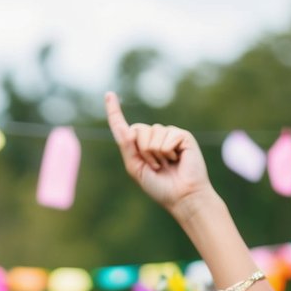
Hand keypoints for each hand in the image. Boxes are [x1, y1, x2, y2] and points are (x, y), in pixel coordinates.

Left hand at [105, 93, 212, 215]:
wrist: (182, 196)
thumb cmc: (159, 187)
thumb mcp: (136, 168)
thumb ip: (128, 147)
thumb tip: (128, 127)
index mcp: (139, 147)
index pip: (124, 126)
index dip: (115, 111)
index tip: (108, 94)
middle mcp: (153, 137)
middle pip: (137, 130)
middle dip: (143, 151)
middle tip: (156, 167)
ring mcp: (168, 134)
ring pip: (152, 133)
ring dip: (156, 153)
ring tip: (166, 165)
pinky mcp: (181, 135)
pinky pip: (167, 135)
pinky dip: (169, 150)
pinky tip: (177, 159)